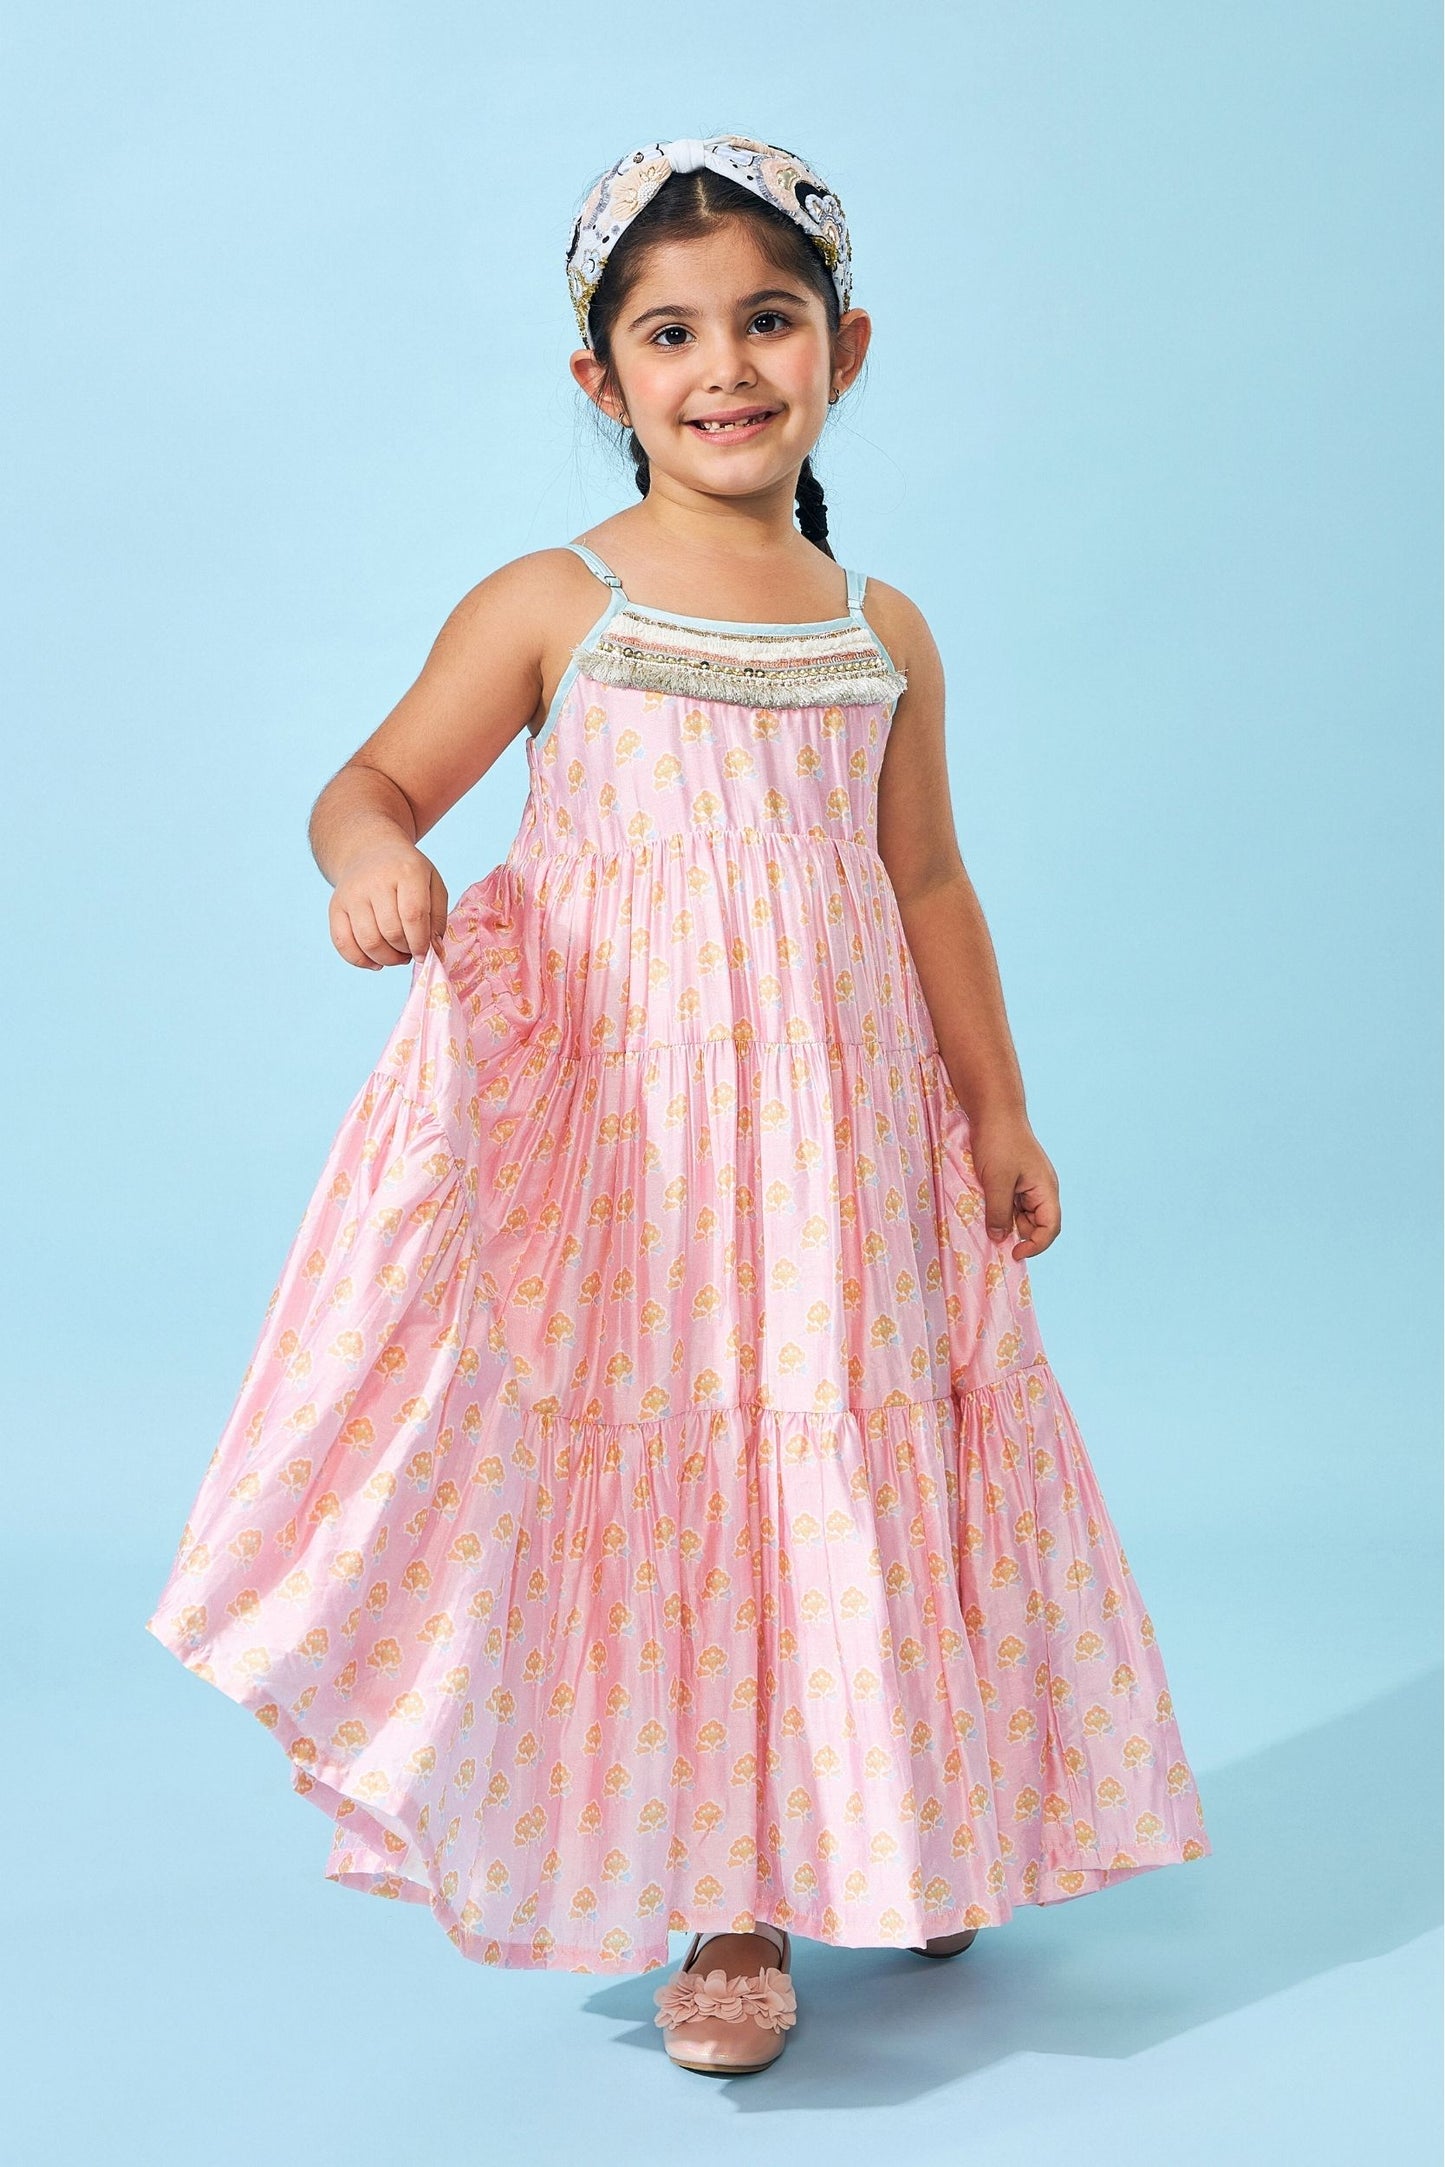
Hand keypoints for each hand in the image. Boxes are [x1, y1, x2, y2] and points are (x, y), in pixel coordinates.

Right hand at [328, 841, 449, 969]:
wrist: (369, 850)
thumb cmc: (406, 873)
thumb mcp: (432, 884)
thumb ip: (438, 918)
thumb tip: (434, 951)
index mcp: (406, 871)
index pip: (413, 915)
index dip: (420, 942)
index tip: (424, 954)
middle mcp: (375, 880)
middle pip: (391, 931)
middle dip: (404, 951)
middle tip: (410, 951)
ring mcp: (352, 893)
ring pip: (368, 941)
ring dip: (386, 959)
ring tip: (396, 956)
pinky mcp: (336, 906)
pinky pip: (343, 943)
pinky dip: (360, 961)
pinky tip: (375, 961)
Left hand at [968, 1111, 1060, 1260]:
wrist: (993, 1110)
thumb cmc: (999, 1143)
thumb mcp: (996, 1182)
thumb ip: (999, 1213)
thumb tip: (999, 1239)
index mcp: (1046, 1189)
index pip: (1050, 1228)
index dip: (1036, 1246)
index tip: (1013, 1253)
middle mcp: (1042, 1188)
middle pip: (1036, 1224)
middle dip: (1017, 1232)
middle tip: (992, 1229)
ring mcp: (1030, 1183)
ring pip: (1022, 1214)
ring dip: (1006, 1219)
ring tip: (986, 1211)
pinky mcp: (1016, 1178)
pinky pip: (1012, 1202)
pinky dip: (1001, 1207)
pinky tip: (985, 1202)